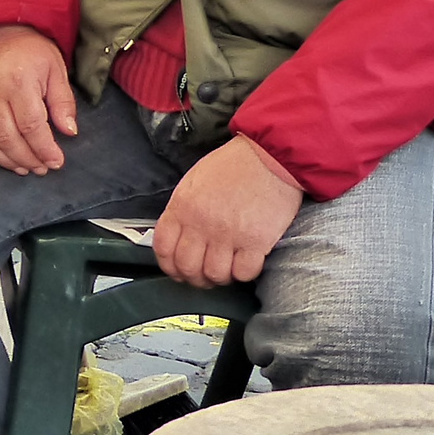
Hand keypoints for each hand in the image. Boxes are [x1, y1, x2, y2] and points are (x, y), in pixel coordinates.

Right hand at [0, 25, 77, 175]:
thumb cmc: (29, 49)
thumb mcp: (56, 69)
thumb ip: (63, 102)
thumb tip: (69, 131)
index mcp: (19, 83)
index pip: (31, 126)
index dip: (44, 149)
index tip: (56, 161)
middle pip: (8, 138)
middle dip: (28, 159)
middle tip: (42, 167)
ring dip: (6, 160)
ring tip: (23, 166)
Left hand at [153, 136, 302, 286]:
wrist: (270, 156)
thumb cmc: (234, 165)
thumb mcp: (195, 182)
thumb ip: (183, 210)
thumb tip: (178, 236)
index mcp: (182, 207)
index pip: (163, 249)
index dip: (169, 266)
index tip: (178, 270)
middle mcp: (201, 223)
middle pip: (187, 267)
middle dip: (195, 277)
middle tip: (204, 276)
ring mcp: (228, 234)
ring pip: (215, 275)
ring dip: (221, 277)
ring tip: (228, 269)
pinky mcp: (256, 241)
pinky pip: (244, 273)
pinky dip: (245, 273)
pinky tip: (247, 262)